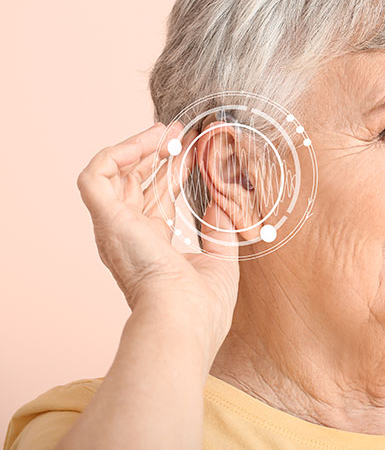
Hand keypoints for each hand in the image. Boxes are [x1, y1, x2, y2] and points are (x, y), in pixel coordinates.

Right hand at [76, 122, 239, 350]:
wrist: (184, 319)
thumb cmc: (202, 306)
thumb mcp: (221, 262)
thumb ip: (220, 231)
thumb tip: (220, 204)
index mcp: (153, 248)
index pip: (157, 199)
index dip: (174, 172)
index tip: (193, 149)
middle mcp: (129, 236)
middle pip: (136, 183)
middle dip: (158, 154)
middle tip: (181, 130)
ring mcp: (115, 227)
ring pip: (114, 175)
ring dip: (140, 147)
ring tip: (167, 129)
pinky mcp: (107, 219)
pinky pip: (97, 174)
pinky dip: (119, 152)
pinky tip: (149, 141)